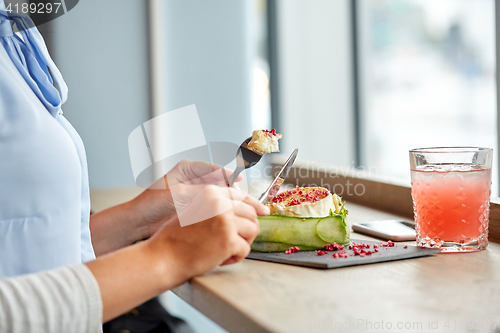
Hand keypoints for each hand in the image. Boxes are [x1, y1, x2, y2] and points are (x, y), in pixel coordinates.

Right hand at [86, 184, 268, 321]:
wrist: (163, 257)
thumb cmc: (174, 239)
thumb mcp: (194, 211)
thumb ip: (215, 207)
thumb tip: (241, 210)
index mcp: (211, 193)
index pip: (241, 196)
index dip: (254, 205)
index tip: (263, 211)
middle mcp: (220, 203)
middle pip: (251, 213)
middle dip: (247, 228)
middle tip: (235, 240)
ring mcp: (226, 221)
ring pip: (253, 230)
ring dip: (242, 242)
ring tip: (226, 251)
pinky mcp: (228, 240)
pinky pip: (246, 249)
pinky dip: (236, 257)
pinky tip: (221, 259)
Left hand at [90, 160, 246, 255]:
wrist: (137, 225)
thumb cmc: (152, 204)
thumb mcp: (180, 194)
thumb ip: (205, 190)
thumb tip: (231, 183)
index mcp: (189, 169)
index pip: (217, 169)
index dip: (231, 176)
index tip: (241, 181)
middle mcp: (196, 180)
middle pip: (224, 184)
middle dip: (240, 195)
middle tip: (257, 205)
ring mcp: (198, 195)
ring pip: (224, 198)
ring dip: (237, 206)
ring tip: (253, 213)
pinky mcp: (199, 210)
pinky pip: (218, 209)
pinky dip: (228, 214)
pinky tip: (237, 221)